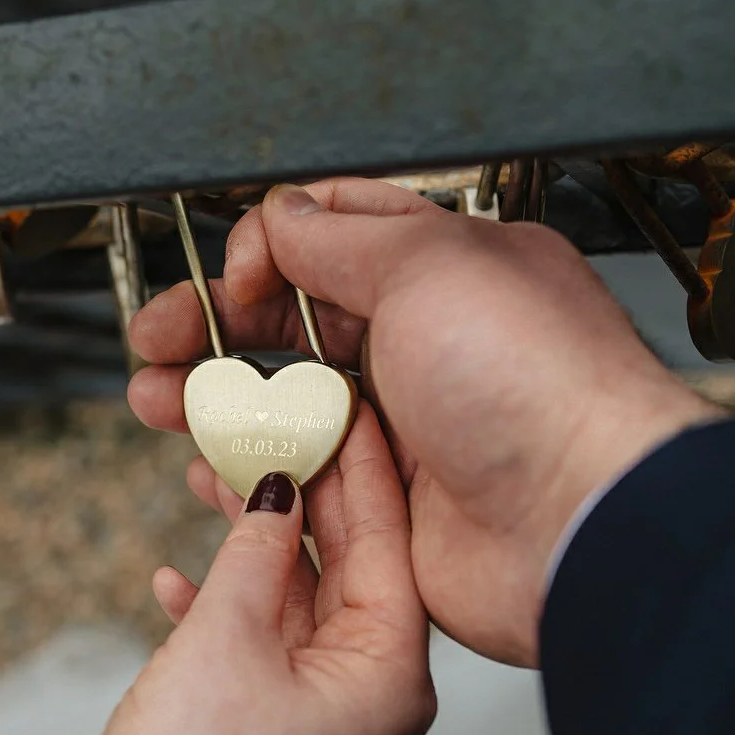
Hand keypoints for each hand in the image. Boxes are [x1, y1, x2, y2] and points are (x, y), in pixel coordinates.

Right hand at [1, 407, 430, 734]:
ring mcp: (329, 711)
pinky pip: (265, 642)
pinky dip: (227, 603)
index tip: (337, 401)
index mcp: (391, 673)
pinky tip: (180, 576)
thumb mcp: (228, 634)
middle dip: (296, 492)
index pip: (384, 536)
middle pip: (344, 562)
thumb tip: (277, 485)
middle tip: (267, 424)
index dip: (355, 461)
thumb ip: (257, 547)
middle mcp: (375, 693)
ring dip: (252, 540)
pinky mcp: (282, 725)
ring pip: (298, 596)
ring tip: (210, 477)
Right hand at [128, 179, 718, 666]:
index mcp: (449, 270)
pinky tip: (207, 460)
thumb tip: (284, 216)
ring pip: (291, 400)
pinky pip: (304, 474)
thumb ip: (341, 239)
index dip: (271, 246)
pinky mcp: (391, 503)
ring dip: (216, 395)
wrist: (581, 519)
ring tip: (152, 398)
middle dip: (217, 323)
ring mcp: (410, 427)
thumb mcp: (429, 266)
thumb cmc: (538, 384)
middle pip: (299, 320)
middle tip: (156, 338)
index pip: (339, 235)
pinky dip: (249, 464)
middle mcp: (430, 345)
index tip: (232, 274)